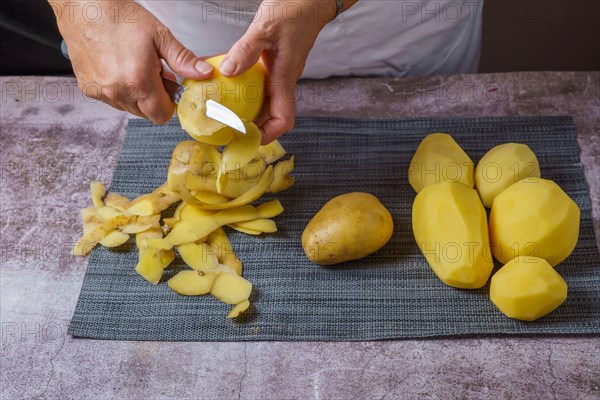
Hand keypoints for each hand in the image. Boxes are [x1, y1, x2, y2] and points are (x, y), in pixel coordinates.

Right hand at [50, 0, 214, 123]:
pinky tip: (118, 68)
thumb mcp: (159, 36)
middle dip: (153, 98)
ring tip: (134, 67)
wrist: (84, 6)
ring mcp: (101, 92)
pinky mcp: (89, 89)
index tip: (169, 88)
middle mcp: (117, 92)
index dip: (169, 103)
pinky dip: (119, 89)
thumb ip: (183, 60)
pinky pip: (112, 100)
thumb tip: (204, 73)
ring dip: (136, 94)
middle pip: (146, 113)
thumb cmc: (118, 16)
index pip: (161, 115)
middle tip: (153, 72)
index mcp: (138, 82)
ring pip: (129, 108)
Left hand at [219, 0, 347, 143]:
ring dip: (246, 109)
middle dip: (251, 126)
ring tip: (223, 112)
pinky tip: (226, 82)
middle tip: (225, 128)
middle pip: (270, 116)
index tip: (247, 138)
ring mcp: (280, 73)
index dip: (268, 135)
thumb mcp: (265, 27)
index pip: (283, 119)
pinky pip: (260, 84)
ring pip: (264, 101)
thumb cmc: (294, 10)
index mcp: (285, 77)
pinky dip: (244, 89)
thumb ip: (245, 50)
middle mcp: (284, 80)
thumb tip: (227, 72)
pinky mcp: (275, 64)